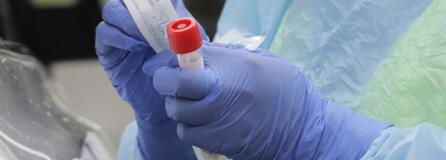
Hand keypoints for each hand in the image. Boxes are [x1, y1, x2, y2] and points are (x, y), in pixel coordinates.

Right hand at [95, 0, 202, 158]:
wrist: (168, 102)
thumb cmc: (181, 73)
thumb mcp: (191, 49)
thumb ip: (188, 30)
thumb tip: (182, 14)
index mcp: (156, 16)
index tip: (165, 3)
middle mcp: (136, 22)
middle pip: (127, 0)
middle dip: (138, 6)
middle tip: (151, 20)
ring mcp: (120, 35)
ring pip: (112, 12)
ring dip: (127, 21)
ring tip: (142, 37)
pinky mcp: (109, 51)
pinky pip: (104, 34)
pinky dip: (118, 36)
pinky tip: (134, 46)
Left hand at [151, 43, 390, 158]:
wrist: (305, 128)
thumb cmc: (284, 87)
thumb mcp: (258, 60)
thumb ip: (223, 57)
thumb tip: (194, 53)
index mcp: (232, 72)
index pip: (183, 73)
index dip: (168, 71)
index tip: (170, 69)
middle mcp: (222, 99)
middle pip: (176, 96)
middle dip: (172, 90)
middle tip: (182, 87)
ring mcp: (220, 125)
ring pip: (180, 118)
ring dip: (182, 110)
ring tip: (198, 105)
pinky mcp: (221, 144)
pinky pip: (191, 135)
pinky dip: (193, 128)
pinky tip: (207, 122)